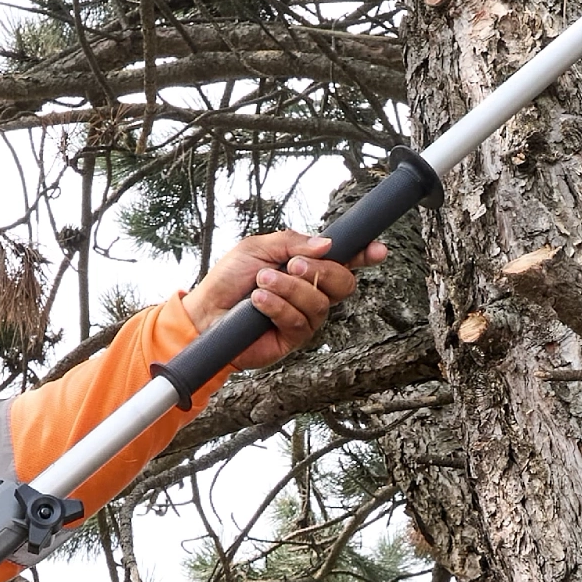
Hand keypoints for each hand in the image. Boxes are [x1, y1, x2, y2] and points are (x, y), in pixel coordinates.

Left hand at [187, 228, 357, 356]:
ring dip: (290, 289)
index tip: (376, 250)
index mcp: (308, 267)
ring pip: (320, 303)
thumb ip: (292, 243)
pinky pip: (300, 322)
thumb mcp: (257, 248)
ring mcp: (305, 317)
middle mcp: (312, 292)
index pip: (344, 261)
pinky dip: (278, 307)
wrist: (204, 312)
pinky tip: (258, 303)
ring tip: (261, 283)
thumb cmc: (229, 279)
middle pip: (343, 283)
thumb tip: (327, 244)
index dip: (363, 255)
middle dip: (320, 271)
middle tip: (292, 265)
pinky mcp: (293, 339)